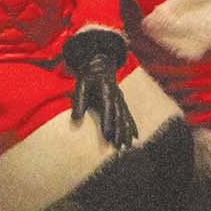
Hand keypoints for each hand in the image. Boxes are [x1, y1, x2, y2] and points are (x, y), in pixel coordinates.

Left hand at [64, 30, 137, 148]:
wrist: (100, 63)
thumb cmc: (88, 76)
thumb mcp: (81, 85)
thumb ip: (78, 102)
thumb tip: (75, 120)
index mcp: (106, 91)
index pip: (108, 110)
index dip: (108, 123)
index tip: (108, 136)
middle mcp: (117, 96)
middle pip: (119, 116)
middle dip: (119, 132)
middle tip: (118, 146)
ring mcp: (121, 99)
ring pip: (125, 117)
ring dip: (126, 132)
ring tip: (127, 146)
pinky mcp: (121, 101)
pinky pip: (128, 114)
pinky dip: (132, 126)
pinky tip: (135, 136)